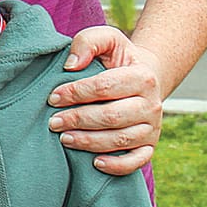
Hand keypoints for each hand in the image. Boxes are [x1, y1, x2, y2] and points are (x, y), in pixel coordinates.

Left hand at [48, 27, 161, 175]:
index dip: (76, 93)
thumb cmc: (118, 59)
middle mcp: (152, 104)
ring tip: (64, 139)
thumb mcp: (107, 40)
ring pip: (120, 140)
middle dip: (78, 120)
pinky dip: (117, 165)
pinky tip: (95, 163)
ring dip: (89, 142)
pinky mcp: (149, 145)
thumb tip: (71, 65)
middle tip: (53, 122)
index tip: (53, 97)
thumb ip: (88, 42)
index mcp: (143, 77)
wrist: (144, 77)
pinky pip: (136, 161)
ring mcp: (152, 128)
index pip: (105, 86)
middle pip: (112, 116)